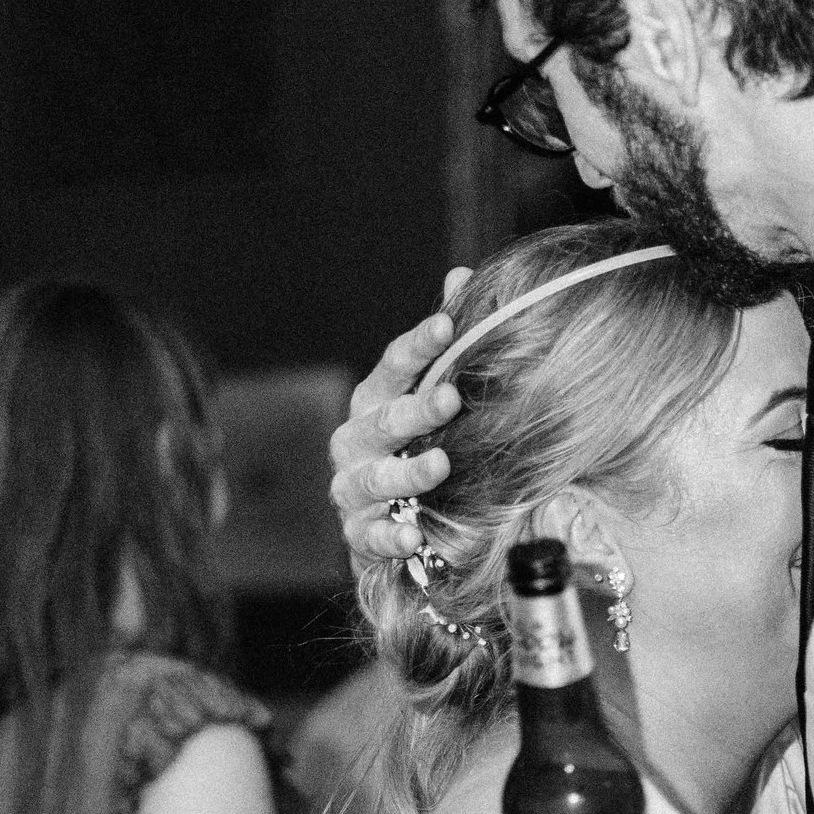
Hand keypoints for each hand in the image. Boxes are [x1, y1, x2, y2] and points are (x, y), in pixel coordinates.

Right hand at [330, 270, 473, 569]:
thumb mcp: (427, 398)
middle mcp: (356, 440)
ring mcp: (352, 488)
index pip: (395, 365)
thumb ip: (441, 347)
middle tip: (451, 399)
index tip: (448, 325)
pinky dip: (391, 538)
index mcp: (375, 400)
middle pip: (385, 420)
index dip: (421, 345)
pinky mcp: (356, 535)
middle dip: (417, 410)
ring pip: (376, 477)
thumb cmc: (411, 452)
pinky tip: (412, 537)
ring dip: (409, 472)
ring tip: (441, 467)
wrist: (387, 531)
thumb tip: (461, 275)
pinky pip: (371, 537)